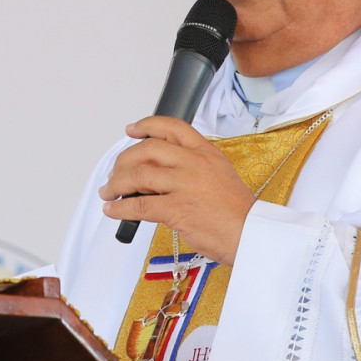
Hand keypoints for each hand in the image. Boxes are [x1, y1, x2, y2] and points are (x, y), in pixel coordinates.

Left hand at [99, 116, 255, 263]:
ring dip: (116, 184)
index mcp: (206, 152)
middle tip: (115, 172)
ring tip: (108, 192)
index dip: (147, 126)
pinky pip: (140, 204)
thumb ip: (191, 169)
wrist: (251, 234)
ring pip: (139, 174)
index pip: (172, 127)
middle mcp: (194, 163)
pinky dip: (121, 208)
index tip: (131, 130)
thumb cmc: (237, 212)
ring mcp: (185, 184)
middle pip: (148, 149)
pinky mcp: (177, 208)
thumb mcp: (219, 176)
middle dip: (123, 161)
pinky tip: (114, 211)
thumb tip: (157, 176)